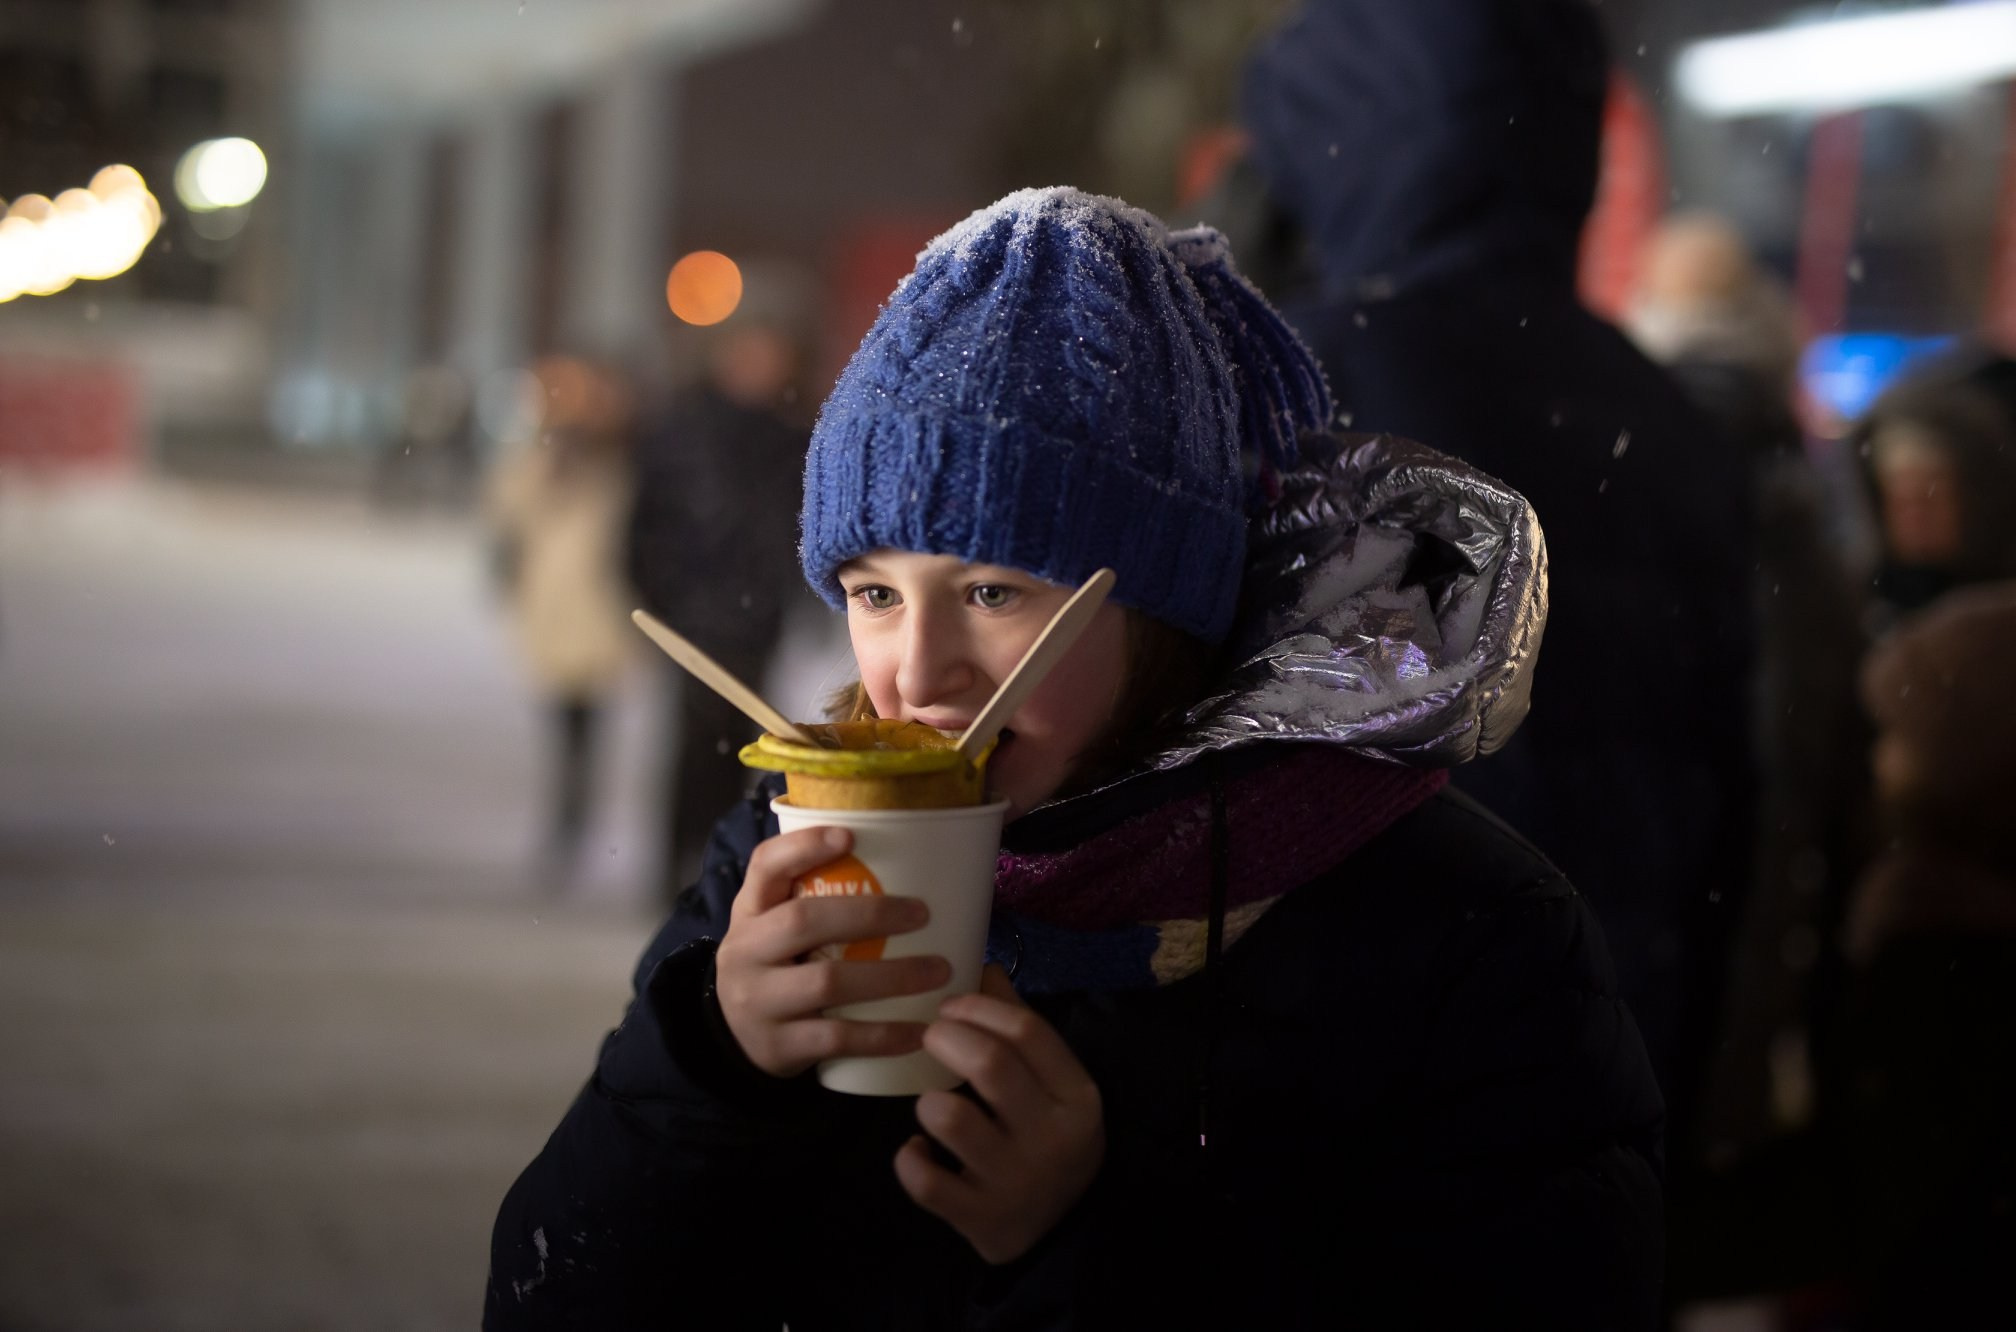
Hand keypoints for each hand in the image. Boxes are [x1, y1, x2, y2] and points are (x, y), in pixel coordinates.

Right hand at [715, 826, 949, 1079]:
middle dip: (869, 914)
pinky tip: (920, 1031)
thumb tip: (903, 859)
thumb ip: (813, 898)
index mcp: (749, 910)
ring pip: (827, 983)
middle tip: (923, 914)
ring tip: (939, 971)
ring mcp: (757, 1001)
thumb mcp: (774, 927)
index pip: (763, 865)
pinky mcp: (778, 1045)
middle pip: (803, 922)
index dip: (803, 848)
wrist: (733, 1041)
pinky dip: (883, 1035)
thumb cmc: (776, 967)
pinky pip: (837, 1037)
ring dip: (891, 976)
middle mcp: (745, 951)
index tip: (849, 836)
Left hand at [893, 966, 1104, 1263]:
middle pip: (989, 1064)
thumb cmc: (1047, 1135)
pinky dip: (910, 1158)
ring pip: (951, 1119)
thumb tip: (982, 969)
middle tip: (930, 1037)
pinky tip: (918, 1148)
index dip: (978, 1007)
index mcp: (1075, 1094)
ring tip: (930, 1104)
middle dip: (946, 1038)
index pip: (1027, 1031)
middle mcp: (1051, 1136)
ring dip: (928, 1102)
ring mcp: (1015, 1180)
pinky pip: (925, 1179)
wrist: (1060, 1227)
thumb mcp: (1053, 1084)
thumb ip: (1021, 1029)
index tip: (949, 1005)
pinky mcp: (980, 1217)